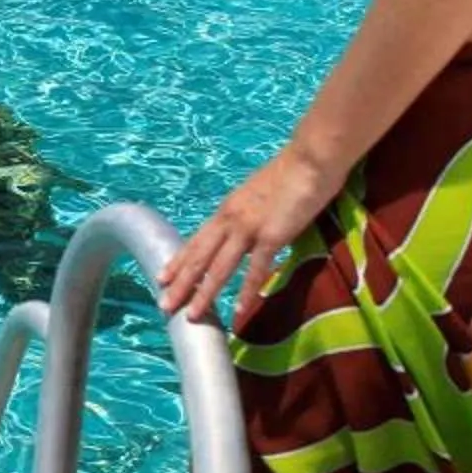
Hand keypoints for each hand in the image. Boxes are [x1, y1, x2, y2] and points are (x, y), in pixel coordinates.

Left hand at [158, 144, 344, 329]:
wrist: (310, 157)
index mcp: (227, 210)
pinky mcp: (272, 234)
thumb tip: (246, 231)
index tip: (161, 277)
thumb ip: (248, 214)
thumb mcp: (257, 195)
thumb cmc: (291, 173)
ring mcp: (249, 227)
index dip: (178, 260)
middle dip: (180, 283)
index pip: (196, 240)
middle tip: (163, 305)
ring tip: (191, 315)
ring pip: (219, 266)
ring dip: (204, 293)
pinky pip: (256, 268)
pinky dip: (247, 290)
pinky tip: (239, 309)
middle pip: (199, 256)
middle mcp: (230, 219)